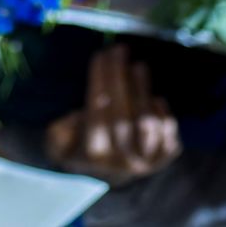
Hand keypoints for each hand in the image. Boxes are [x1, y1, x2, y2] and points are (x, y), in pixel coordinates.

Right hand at [46, 44, 181, 184]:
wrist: (103, 176)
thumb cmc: (76, 147)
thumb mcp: (56, 141)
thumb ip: (60, 130)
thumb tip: (77, 118)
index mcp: (93, 153)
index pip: (96, 110)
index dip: (99, 80)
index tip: (100, 54)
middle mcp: (121, 161)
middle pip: (122, 114)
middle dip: (120, 77)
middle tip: (119, 50)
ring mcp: (145, 162)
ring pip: (147, 124)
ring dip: (143, 92)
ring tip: (139, 66)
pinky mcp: (163, 161)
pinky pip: (169, 138)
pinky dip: (164, 117)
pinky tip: (155, 98)